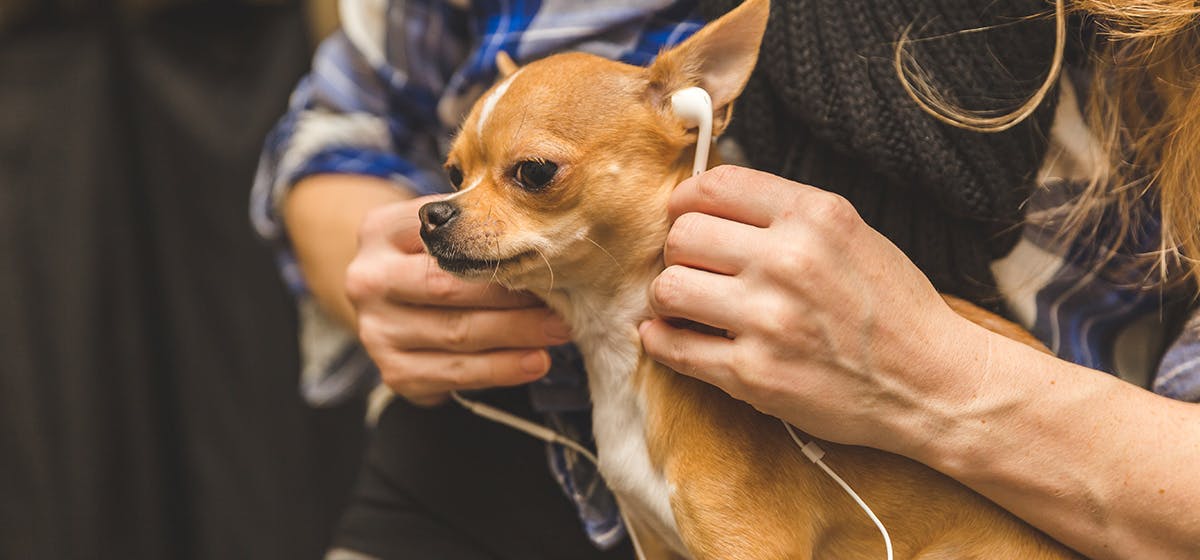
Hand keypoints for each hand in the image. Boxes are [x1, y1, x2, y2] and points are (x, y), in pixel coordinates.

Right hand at [345, 195, 572, 405]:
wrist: (394, 308)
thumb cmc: (432, 261)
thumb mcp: (441, 231)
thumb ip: (472, 225)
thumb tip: (539, 228)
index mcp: (379, 232)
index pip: (442, 238)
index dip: (493, 247)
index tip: (539, 251)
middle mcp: (368, 280)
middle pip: (448, 288)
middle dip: (511, 296)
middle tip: (561, 300)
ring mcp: (376, 330)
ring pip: (457, 334)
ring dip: (516, 334)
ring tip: (558, 330)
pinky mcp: (394, 372)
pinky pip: (456, 373)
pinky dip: (501, 369)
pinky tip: (535, 362)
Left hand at [638, 166, 974, 451]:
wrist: (933, 383)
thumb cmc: (892, 309)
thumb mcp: (853, 233)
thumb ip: (787, 214)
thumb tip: (710, 203)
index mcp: (815, 216)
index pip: (714, 186)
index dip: (685, 201)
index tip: (683, 216)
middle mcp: (789, 260)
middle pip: (682, 235)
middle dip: (678, 252)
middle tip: (692, 268)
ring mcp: (768, 319)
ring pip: (669, 288)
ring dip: (668, 297)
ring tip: (685, 304)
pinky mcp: (753, 374)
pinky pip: (673, 347)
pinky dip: (661, 340)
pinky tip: (669, 336)